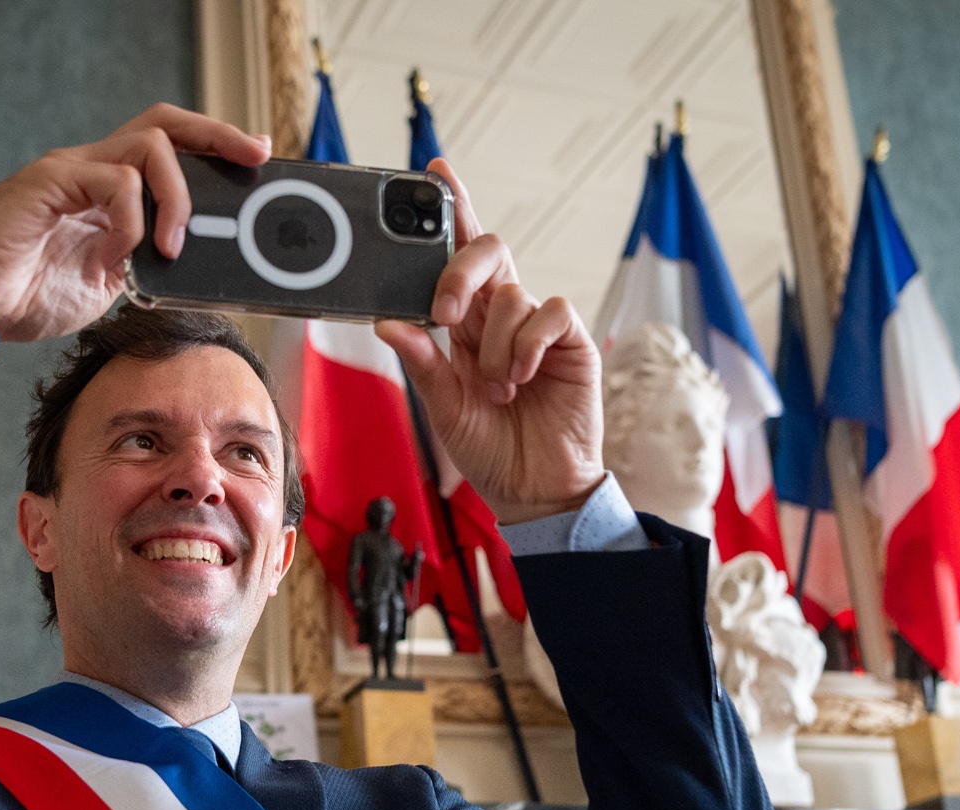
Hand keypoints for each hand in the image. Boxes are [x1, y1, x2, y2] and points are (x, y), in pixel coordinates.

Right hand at [0, 104, 269, 343]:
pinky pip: (114, 183)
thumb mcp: (101, 287)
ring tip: (171, 246)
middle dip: (217, 135)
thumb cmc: (19, 296)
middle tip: (252, 156)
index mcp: (102, 190)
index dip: (211, 148)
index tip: (253, 159)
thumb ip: (137, 267)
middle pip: (165, 123)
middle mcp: (89, 168)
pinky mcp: (51, 181)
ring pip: (149, 147)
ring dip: (174, 198)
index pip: (166, 149)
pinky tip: (113, 258)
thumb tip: (183, 267)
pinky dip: (129, 222)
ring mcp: (71, 171)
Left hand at [374, 159, 604, 525]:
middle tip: (445, 314)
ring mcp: (539, 327)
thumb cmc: (489, 448)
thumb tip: (388, 322)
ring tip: (498, 389)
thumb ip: (421, 363)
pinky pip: (550, 312)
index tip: (436, 171)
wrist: (533, 489)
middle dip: (460, 271)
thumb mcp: (443, 407)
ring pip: (512, 294)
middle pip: (489, 253)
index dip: (454, 210)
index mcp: (467, 325)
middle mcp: (503, 316)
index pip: (458, 256)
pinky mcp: (572, 342)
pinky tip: (522, 377)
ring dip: (496, 346)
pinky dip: (529, 344)